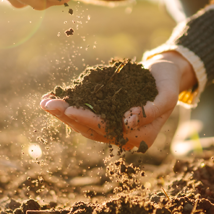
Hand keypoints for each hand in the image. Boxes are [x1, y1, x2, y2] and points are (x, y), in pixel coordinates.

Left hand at [40, 51, 196, 150]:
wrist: (167, 76)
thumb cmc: (168, 83)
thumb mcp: (166, 95)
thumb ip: (151, 110)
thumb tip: (128, 121)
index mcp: (139, 137)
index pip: (108, 129)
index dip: (87, 120)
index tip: (69, 110)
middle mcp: (124, 137)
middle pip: (90, 129)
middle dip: (67, 116)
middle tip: (47, 104)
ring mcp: (114, 128)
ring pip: (84, 124)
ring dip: (63, 113)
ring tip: (45, 102)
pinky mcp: (107, 117)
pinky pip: (86, 115)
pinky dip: (70, 107)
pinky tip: (54, 99)